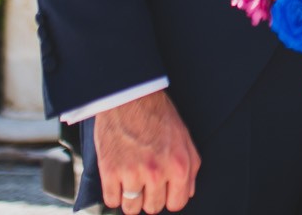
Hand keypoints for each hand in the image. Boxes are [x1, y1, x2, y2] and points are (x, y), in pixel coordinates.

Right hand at [94, 90, 198, 213]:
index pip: (177, 203)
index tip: (163, 192)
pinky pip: (111, 200)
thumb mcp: (185, 139)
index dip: (169, 198)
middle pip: (153, 208)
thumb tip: (186, 192)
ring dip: (131, 199)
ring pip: (131, 208)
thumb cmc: (158, 115)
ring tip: (131, 182)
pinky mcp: (110, 171)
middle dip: (150, 198)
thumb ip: (191, 168)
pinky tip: (118, 180)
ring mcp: (132, 173)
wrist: (131, 97)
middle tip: (146, 183)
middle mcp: (157, 173)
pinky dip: (114, 193)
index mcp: (179, 165)